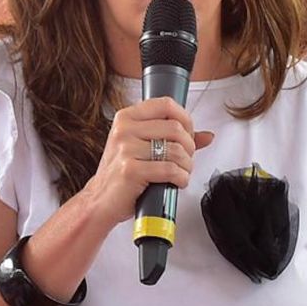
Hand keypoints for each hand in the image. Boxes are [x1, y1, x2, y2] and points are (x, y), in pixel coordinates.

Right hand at [80, 97, 213, 228]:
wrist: (99, 201)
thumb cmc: (122, 174)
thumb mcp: (142, 147)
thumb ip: (174, 138)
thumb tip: (207, 135)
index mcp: (126, 117)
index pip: (166, 104)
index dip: (185, 119)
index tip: (188, 133)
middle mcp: (124, 130)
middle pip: (175, 128)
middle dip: (190, 146)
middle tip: (186, 158)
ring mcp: (126, 149)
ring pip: (176, 150)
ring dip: (187, 165)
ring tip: (181, 172)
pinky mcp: (131, 171)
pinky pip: (170, 170)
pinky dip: (181, 178)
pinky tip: (177, 182)